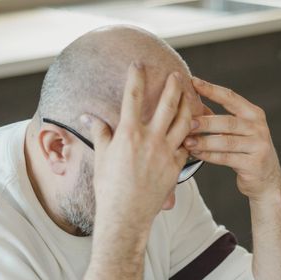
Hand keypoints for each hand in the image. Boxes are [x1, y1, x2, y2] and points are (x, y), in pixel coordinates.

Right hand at [83, 64, 193, 234]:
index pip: (133, 96)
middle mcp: (150, 140)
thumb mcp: (102, 157)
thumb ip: (100, 133)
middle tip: (178, 74)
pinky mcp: (176, 167)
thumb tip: (89, 117)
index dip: (137, 76)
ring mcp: (166, 153)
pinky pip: (187, 146)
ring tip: (190, 97)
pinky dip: (190, 135)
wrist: (125, 215)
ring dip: (188, 106)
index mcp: (129, 133)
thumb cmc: (109, 188)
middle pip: (168, 104)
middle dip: (174, 86)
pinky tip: (192, 128)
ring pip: (184, 122)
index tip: (139, 63)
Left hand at [185, 77, 280, 203]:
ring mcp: (258, 146)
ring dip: (204, 141)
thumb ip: (221, 119)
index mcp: (254, 114)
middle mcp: (258, 128)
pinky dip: (209, 156)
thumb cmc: (246, 151)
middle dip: (206, 122)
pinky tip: (196, 154)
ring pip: (226, 141)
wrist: (267, 179)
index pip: (231, 98)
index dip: (211, 90)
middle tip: (187, 122)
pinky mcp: (254, 164)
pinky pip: (226, 158)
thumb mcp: (240, 131)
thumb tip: (191, 105)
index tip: (193, 82)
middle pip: (228, 122)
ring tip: (187, 141)